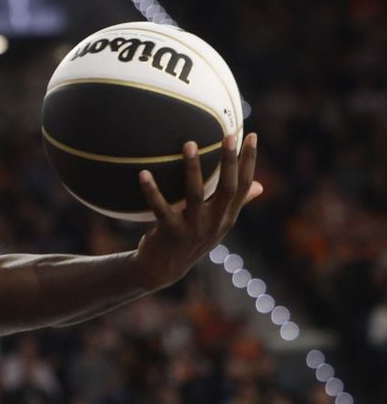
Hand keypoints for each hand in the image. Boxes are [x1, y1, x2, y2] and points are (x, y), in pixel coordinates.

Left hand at [132, 133, 262, 290]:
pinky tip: (143, 173)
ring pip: (194, 195)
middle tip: (229, 135)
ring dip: (192, 168)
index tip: (251, 135)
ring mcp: (193, 228)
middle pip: (226, 188)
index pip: (243, 185)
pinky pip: (160, 209)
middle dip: (229, 161)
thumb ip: (236, 203)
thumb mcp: (217, 223)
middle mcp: (214, 222)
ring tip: (188, 143)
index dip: (249, 161)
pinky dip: (152, 191)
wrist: (163, 269)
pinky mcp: (170, 233)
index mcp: (227, 216)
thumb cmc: (191, 239)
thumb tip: (260, 186)